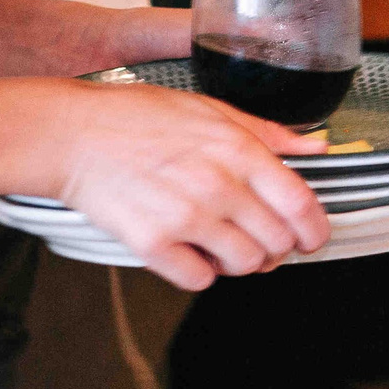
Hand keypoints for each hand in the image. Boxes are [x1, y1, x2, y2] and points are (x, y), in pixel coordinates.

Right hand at [53, 83, 330, 289]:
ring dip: (242, 261)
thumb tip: (315, 146)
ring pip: (244, 264)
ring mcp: (185, 218)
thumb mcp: (212, 109)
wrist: (73, 136)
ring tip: (226, 244)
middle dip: (279, 247)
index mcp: (238, 150)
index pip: (300, 204)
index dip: (315, 230)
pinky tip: (192, 251)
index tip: (313, 238)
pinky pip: (199, 279)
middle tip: (264, 240)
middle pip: (277, 241)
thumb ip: (268, 132)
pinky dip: (202, 272)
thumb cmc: (139, 117)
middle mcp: (218, 186)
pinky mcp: (150, 244)